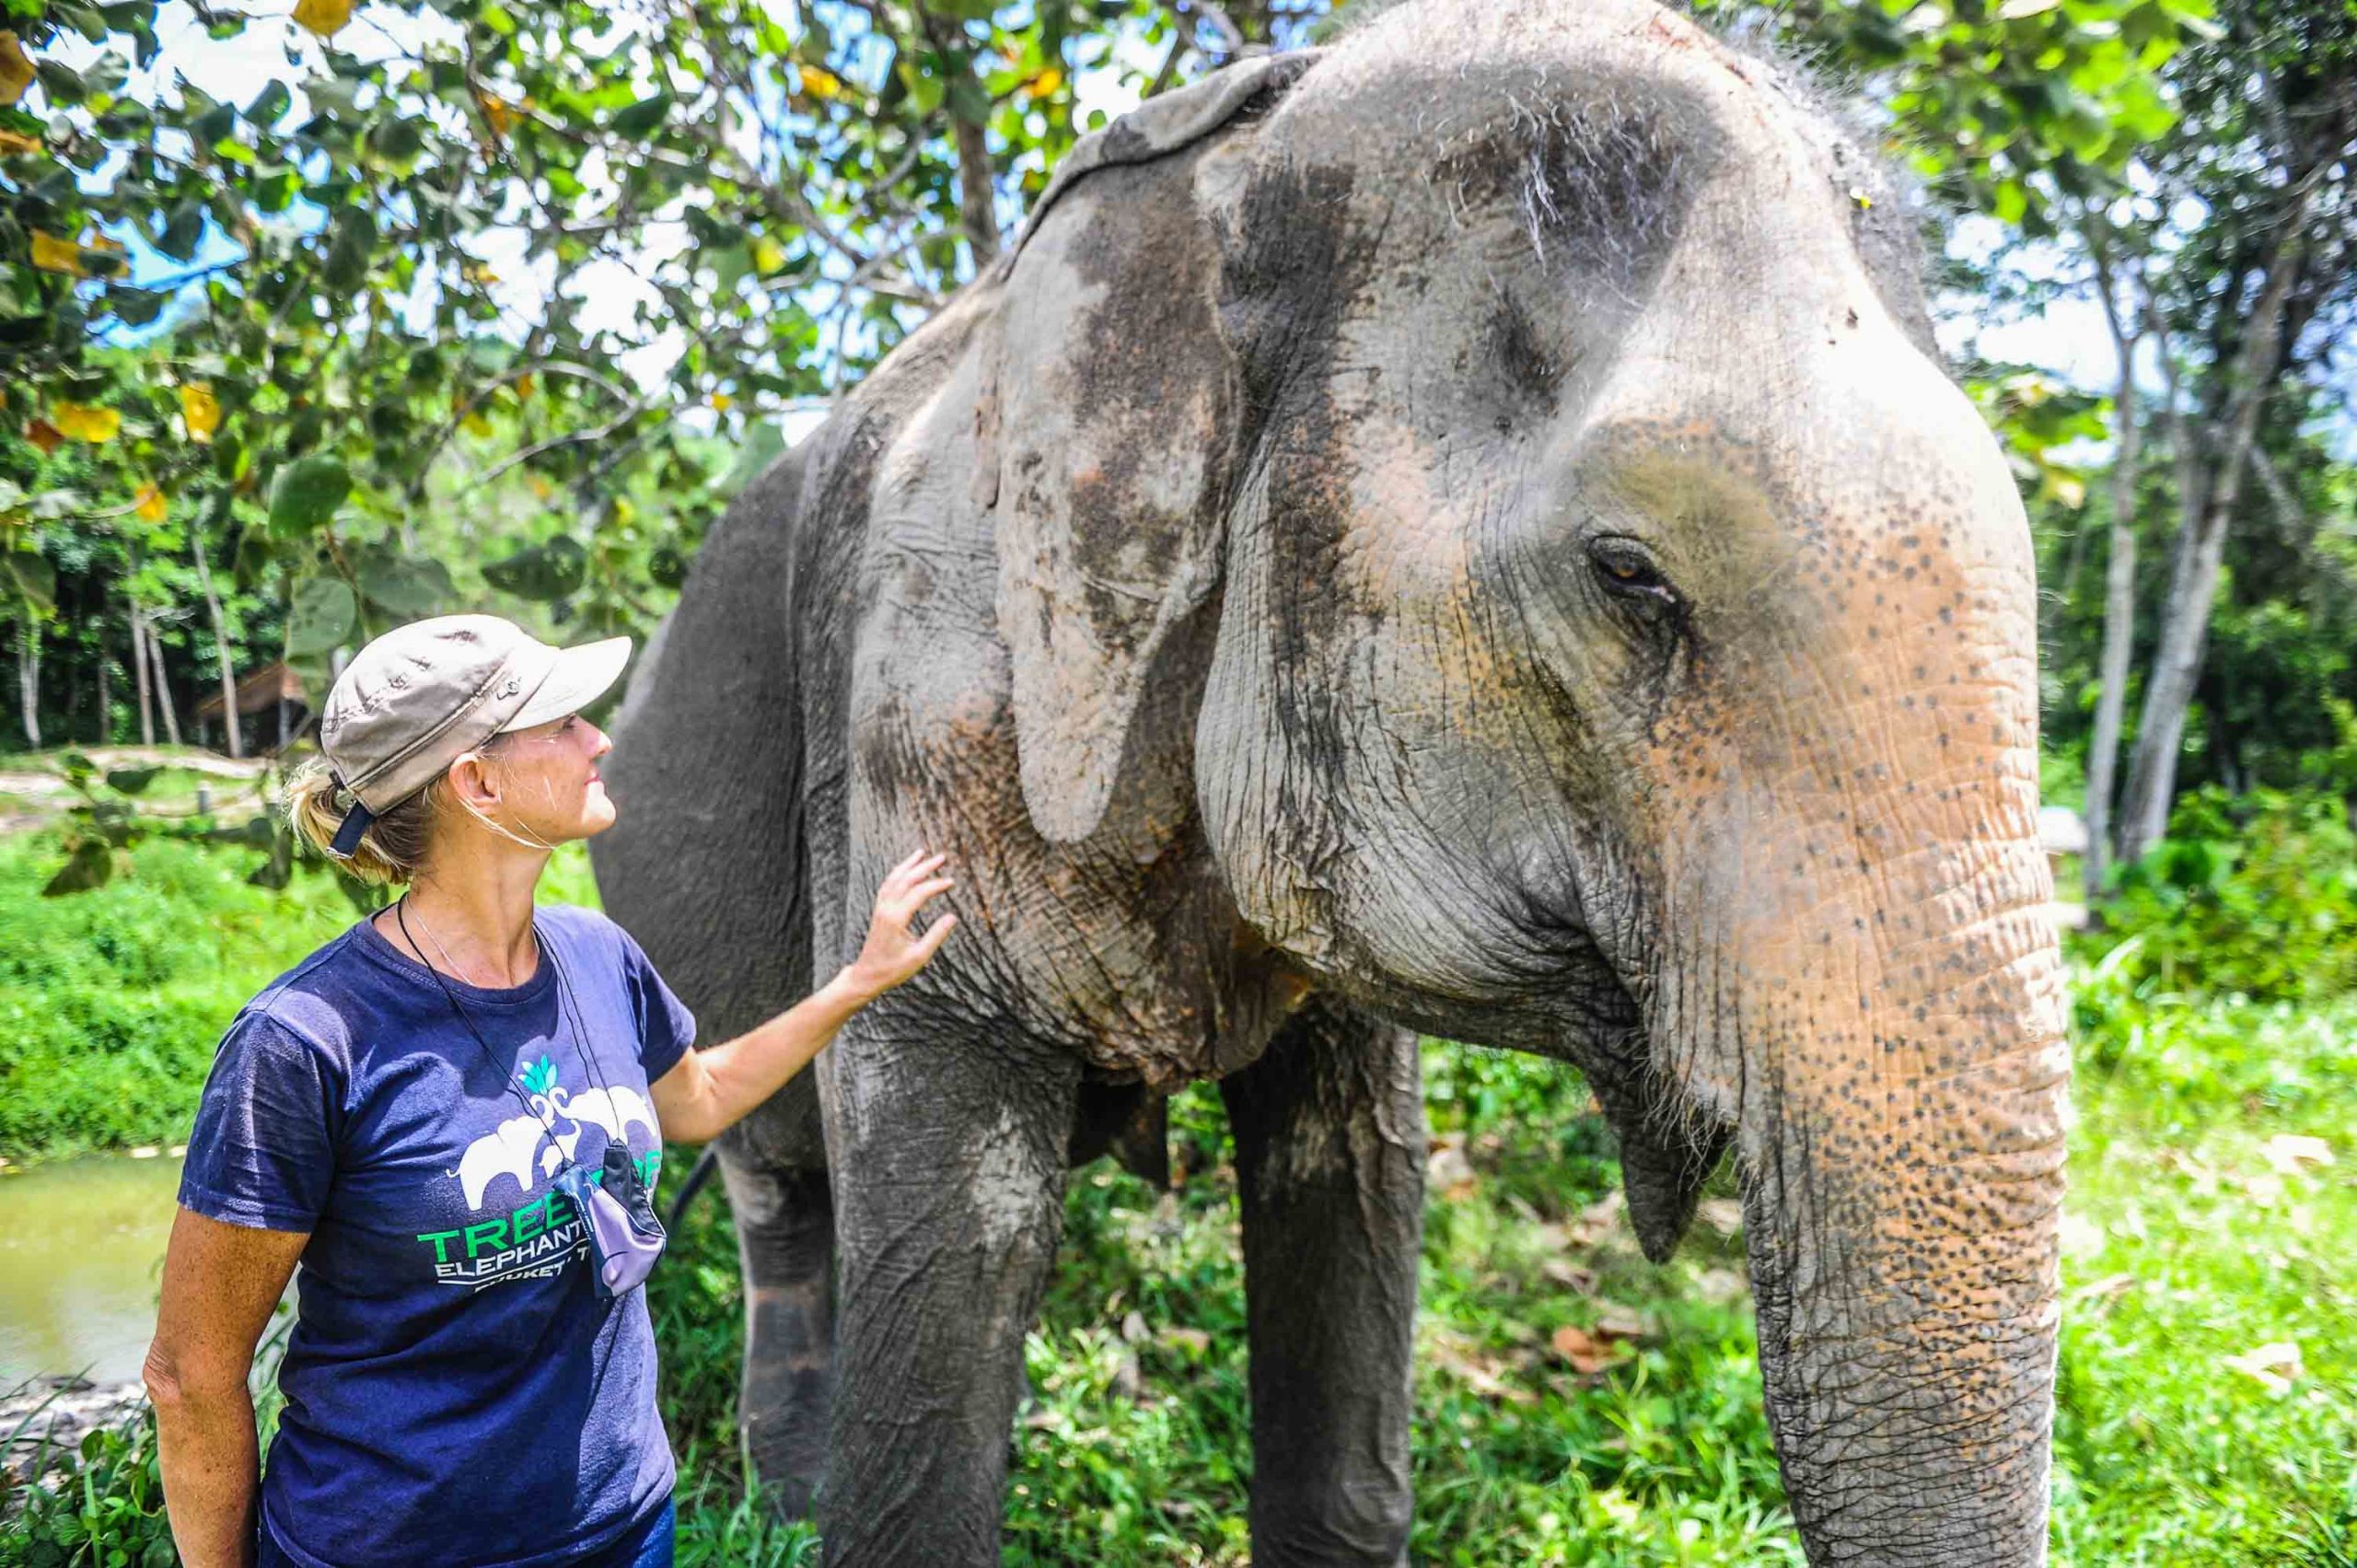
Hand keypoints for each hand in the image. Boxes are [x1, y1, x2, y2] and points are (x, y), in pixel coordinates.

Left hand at [843, 849, 959, 1001]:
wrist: (868, 975)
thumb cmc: (893, 969)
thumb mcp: (919, 956)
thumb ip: (936, 935)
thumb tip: (952, 917)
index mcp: (896, 919)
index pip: (918, 894)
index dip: (936, 885)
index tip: (951, 882)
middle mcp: (886, 910)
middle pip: (906, 880)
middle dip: (924, 867)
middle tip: (941, 857)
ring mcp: (880, 909)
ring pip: (894, 879)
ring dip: (908, 865)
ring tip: (921, 853)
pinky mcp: (879, 911)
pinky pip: (887, 886)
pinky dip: (897, 874)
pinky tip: (905, 869)